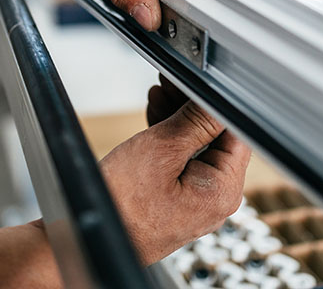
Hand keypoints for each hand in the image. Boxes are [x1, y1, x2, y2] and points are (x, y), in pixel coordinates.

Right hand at [100, 74, 249, 264]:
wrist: (88, 239)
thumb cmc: (122, 205)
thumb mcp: (162, 149)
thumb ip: (196, 120)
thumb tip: (217, 97)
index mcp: (221, 189)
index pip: (234, 131)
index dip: (215, 101)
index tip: (197, 82)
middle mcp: (215, 196)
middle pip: (214, 136)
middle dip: (192, 105)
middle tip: (172, 83)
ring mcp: (197, 198)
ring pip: (196, 145)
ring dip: (178, 116)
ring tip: (160, 92)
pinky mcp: (178, 197)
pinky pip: (182, 159)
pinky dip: (170, 136)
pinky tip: (156, 113)